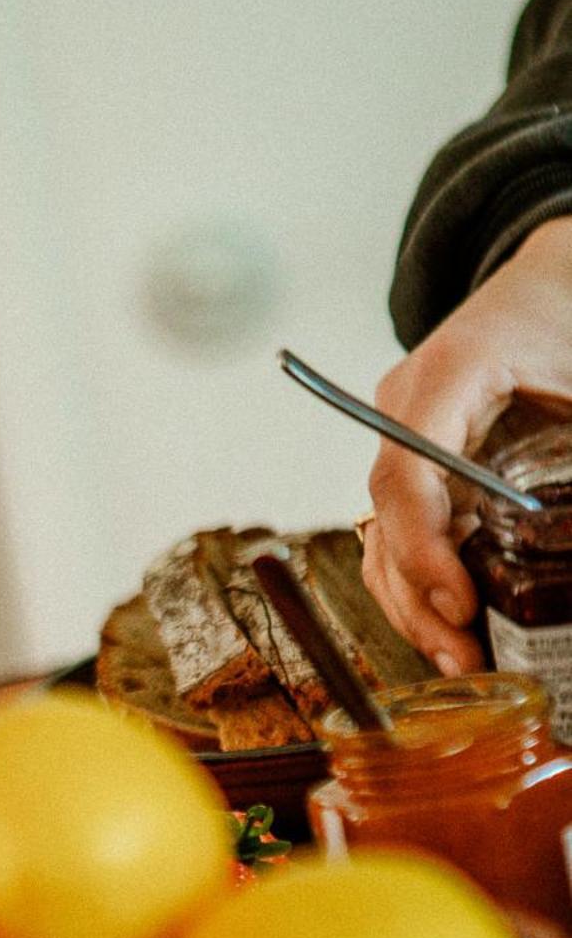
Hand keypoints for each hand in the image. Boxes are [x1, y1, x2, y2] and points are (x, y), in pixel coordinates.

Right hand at [364, 215, 571, 672]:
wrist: (554, 276)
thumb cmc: (567, 312)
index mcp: (447, 375)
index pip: (404, 474)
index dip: (423, 549)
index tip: (460, 602)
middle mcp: (407, 410)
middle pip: (384, 521)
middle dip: (417, 600)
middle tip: (463, 657)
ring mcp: (406, 439)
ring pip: (384, 539)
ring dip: (414, 606)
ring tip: (461, 662)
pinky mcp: (423, 467)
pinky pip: (404, 535)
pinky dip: (424, 585)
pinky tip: (455, 629)